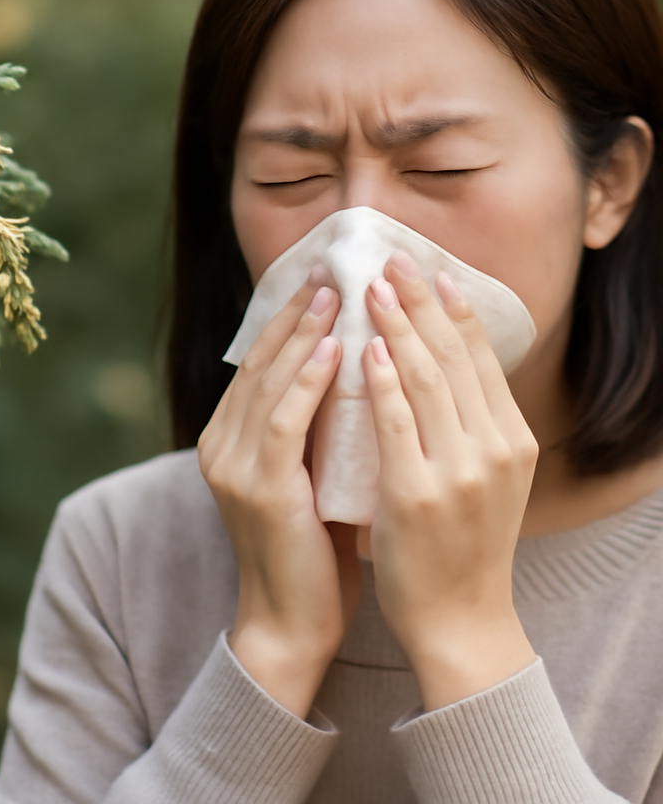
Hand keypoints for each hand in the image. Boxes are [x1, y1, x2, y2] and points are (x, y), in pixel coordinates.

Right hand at [198, 269, 359, 718]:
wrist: (294, 622)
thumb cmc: (314, 547)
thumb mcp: (311, 473)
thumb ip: (318, 427)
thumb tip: (358, 371)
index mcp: (229, 440)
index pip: (259, 365)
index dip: (288, 320)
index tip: (322, 280)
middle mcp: (220, 445)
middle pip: (259, 363)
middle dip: (295, 313)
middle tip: (329, 268)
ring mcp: (232, 466)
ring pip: (268, 382)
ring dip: (302, 333)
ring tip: (334, 293)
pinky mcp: (257, 488)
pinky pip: (282, 421)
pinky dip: (307, 380)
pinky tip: (333, 348)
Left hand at [363, 251, 538, 710]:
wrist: (459, 619)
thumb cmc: (462, 545)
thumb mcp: (484, 477)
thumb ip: (468, 425)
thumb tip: (437, 364)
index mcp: (513, 440)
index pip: (481, 358)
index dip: (455, 308)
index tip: (430, 269)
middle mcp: (494, 449)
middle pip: (454, 356)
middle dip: (421, 302)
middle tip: (392, 259)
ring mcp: (458, 471)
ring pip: (426, 378)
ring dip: (397, 325)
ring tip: (371, 287)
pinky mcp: (416, 494)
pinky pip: (397, 423)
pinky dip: (383, 380)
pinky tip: (366, 347)